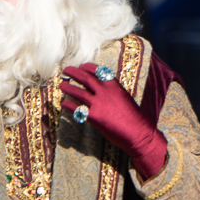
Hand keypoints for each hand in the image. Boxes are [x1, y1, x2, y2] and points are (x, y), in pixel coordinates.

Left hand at [60, 64, 167, 179]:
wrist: (138, 132)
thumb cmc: (134, 117)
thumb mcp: (124, 98)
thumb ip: (112, 92)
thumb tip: (100, 90)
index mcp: (114, 85)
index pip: (96, 70)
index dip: (85, 67)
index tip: (79, 67)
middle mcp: (105, 91)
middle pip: (84, 78)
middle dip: (73, 72)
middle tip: (65, 71)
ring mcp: (99, 104)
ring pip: (77, 92)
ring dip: (67, 87)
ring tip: (61, 85)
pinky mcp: (94, 117)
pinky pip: (76, 108)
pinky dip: (68, 105)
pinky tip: (64, 104)